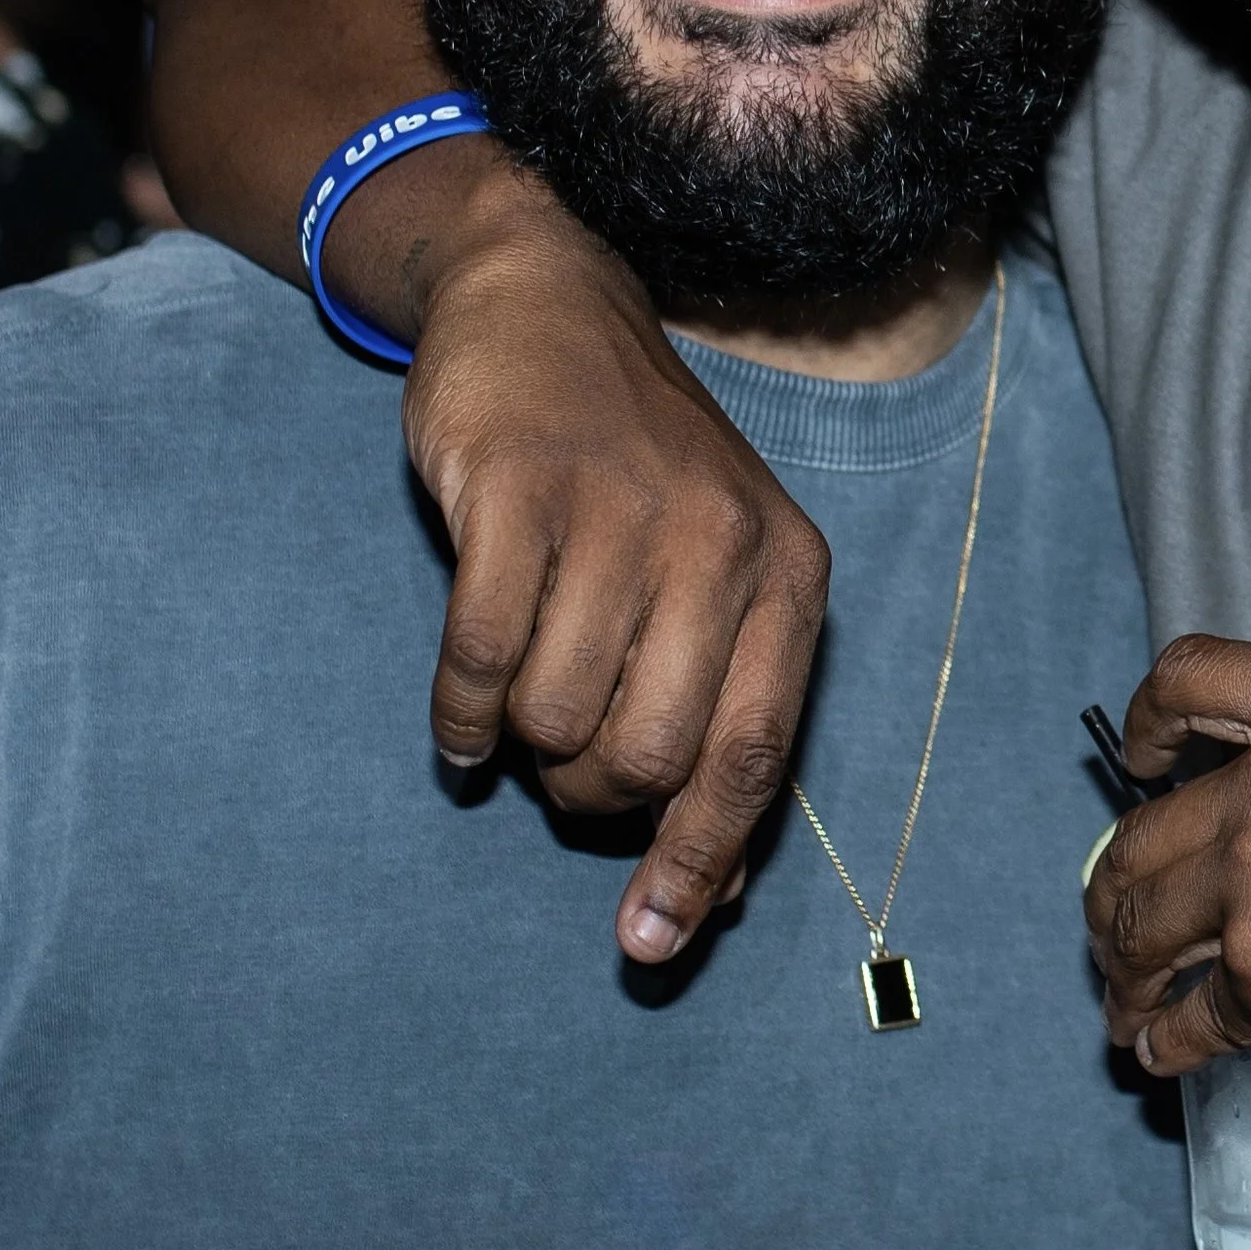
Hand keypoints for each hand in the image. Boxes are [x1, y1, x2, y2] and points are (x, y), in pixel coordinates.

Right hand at [403, 188, 829, 959]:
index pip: (756, 756)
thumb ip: (722, 715)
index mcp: (789, 573)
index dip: (701, 862)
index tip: (648, 944)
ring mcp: (622, 511)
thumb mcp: (714, 575)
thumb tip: (714, 893)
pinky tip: (462, 720)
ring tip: (521, 702)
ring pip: (559, 716)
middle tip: (564, 761)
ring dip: (526, 744)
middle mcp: (721, 542)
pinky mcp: (520, 491)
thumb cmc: (634, 476)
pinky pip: (481, 661)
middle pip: (652, 754)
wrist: (548, 305)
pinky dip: (461, 717)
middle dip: (592, 792)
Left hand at [1085, 635, 1250, 1112]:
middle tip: (1124, 932)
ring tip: (1129, 1007)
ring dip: (1125, 971)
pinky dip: (1170, 1039)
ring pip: (1140, 923)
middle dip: (1120, 890)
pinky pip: (1190, 1011)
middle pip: (1144, 830)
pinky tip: (1167, 1055)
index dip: (1149, 722)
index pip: (1192, 676)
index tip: (1141, 764)